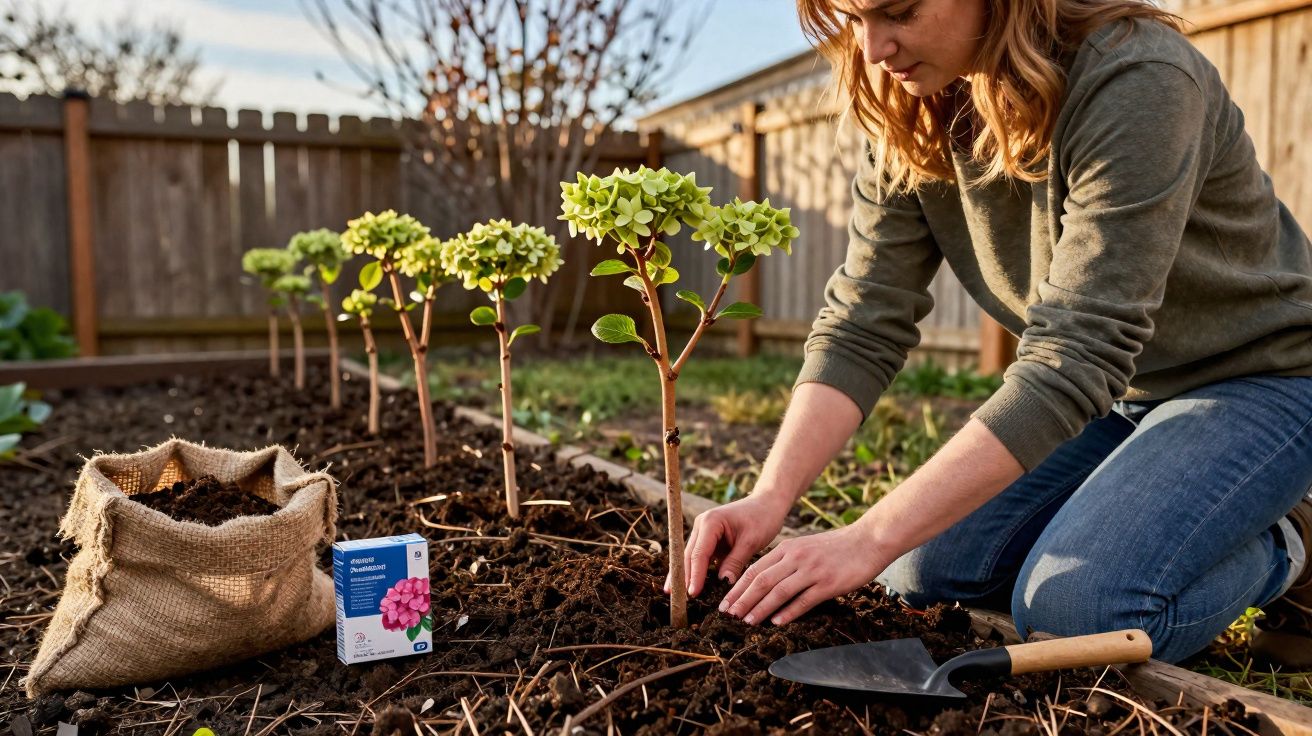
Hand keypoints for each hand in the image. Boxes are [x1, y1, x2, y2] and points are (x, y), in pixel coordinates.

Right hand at [668, 492, 790, 597]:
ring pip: (690, 558)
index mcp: (710, 522)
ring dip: (685, 576)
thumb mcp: (751, 541)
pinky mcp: (708, 540)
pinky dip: (695, 571)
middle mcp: (701, 525)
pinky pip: (699, 558)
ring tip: (677, 597)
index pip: (699, 553)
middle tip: (679, 601)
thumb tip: (723, 583)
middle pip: (688, 556)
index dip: (695, 575)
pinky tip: (689, 587)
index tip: (693, 594)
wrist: (767, 504)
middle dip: (683, 578)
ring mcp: (703, 532)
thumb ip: (736, 562)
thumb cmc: (762, 518)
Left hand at [719, 523, 892, 625]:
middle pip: (762, 580)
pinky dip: (788, 612)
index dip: (738, 588)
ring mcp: (812, 570)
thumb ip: (786, 561)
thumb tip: (765, 581)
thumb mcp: (806, 547)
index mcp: (788, 549)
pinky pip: (804, 599)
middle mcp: (796, 558)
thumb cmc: (836, 547)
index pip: (755, 569)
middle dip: (742, 599)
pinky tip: (776, 622)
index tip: (725, 603)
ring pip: (779, 591)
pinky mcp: (828, 583)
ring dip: (760, 608)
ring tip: (747, 621)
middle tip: (728, 615)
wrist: (868, 540)